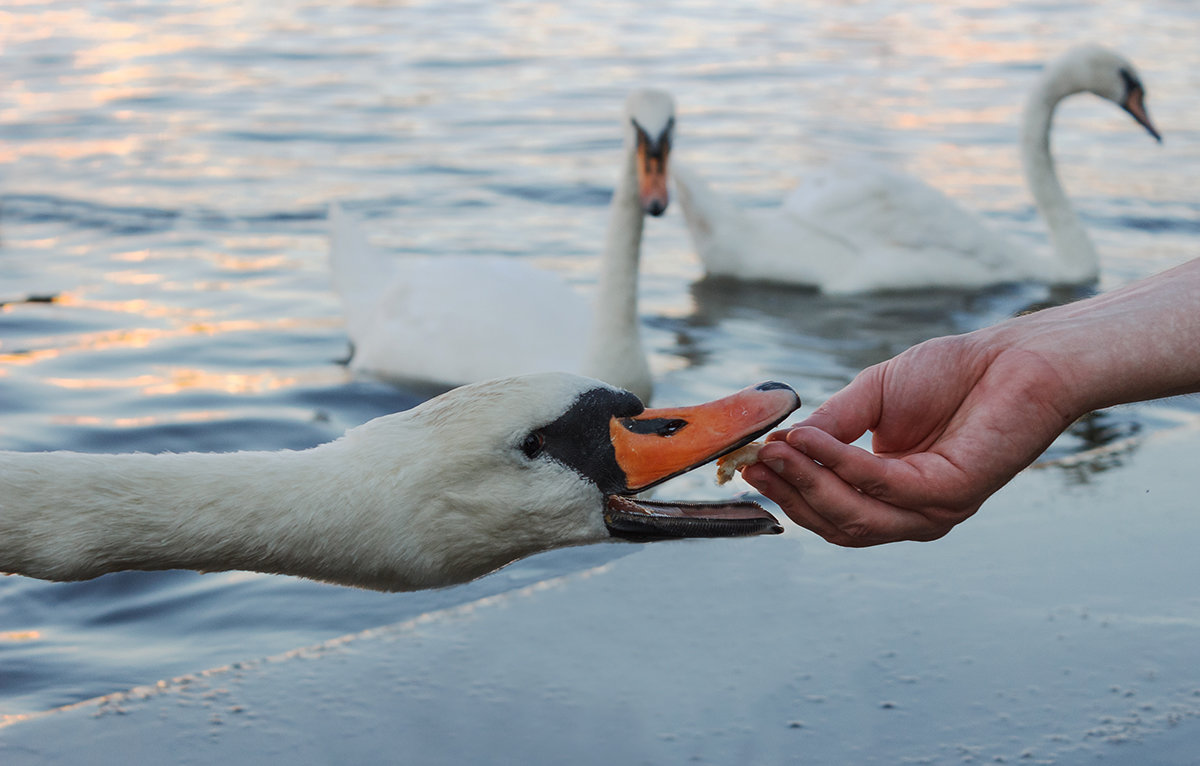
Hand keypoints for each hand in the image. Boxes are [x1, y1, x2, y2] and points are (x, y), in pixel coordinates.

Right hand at [742, 333, 1077, 545]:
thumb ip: (831, 424)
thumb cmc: (952, 373)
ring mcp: (934, 509)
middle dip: (789, 494)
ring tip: (774, 451)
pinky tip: (811, 440)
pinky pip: (882, 486)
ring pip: (855, 515)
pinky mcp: (952, 493)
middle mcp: (912, 512)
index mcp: (893, 493)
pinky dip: (840, 463)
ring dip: (807, 484)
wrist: (1017, 357)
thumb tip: (777, 443)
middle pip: (836, 524)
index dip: (787, 492)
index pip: (830, 512)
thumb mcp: (871, 396)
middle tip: (752, 463)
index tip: (747, 464)